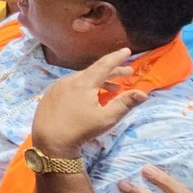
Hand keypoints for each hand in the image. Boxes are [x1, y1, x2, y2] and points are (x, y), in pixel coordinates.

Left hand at [30, 47, 147, 158]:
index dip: (117, 57)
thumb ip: (125, 104)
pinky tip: (90, 96)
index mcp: (83, 83)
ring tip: (113, 87)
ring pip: (82, 78)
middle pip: (94, 71)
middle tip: (128, 73)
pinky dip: (84, 86)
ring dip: (98, 80)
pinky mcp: (50, 94)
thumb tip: (143, 93)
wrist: (49, 142)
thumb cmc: (80, 130)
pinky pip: (71, 85)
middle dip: (112, 71)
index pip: (104, 65)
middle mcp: (69, 80)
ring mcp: (57, 86)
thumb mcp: (106, 118)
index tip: (127, 51)